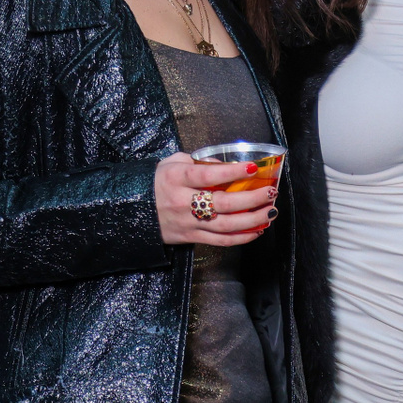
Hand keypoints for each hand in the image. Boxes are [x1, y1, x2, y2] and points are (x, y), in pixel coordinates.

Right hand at [155, 153, 276, 246]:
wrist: (131, 210)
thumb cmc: (157, 183)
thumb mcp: (172, 163)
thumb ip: (199, 161)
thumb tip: (225, 165)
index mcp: (177, 178)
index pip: (209, 174)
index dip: (233, 172)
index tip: (254, 168)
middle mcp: (183, 202)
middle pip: (223, 203)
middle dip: (252, 198)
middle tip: (271, 191)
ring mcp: (188, 222)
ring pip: (226, 225)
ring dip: (253, 219)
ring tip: (271, 211)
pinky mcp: (191, 237)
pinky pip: (221, 241)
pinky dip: (242, 237)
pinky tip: (258, 229)